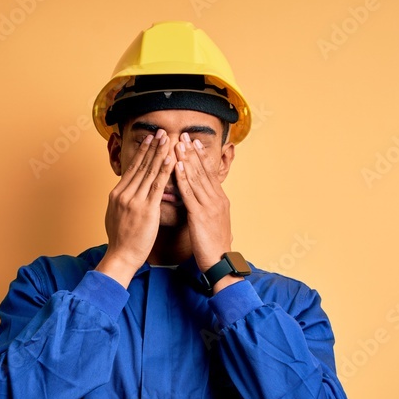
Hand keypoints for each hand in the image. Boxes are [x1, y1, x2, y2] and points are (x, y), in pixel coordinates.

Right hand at [96, 129, 174, 287]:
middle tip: (162, 132)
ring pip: (149, 172)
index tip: (150, 140)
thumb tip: (124, 193)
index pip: (132, 169)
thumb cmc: (121, 240)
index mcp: (117, 194)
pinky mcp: (145, 209)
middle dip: (152, 147)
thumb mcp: (116, 216)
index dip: (142, 153)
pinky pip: (157, 186)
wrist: (121, 256)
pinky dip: (165, 171)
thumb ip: (122, 202)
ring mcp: (134, 200)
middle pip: (140, 166)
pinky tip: (171, 159)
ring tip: (168, 139)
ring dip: (160, 153)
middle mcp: (124, 194)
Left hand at [172, 133, 234, 277]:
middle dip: (192, 152)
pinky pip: (191, 193)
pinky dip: (184, 178)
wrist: (221, 263)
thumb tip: (200, 203)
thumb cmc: (214, 247)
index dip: (200, 157)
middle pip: (203, 171)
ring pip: (196, 178)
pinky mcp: (201, 215)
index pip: (208, 174)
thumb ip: (206, 210)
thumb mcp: (212, 223)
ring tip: (179, 144)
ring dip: (187, 159)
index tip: (193, 143)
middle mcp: (217, 199)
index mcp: (220, 200)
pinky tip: (177, 166)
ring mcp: (210, 206)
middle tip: (184, 135)